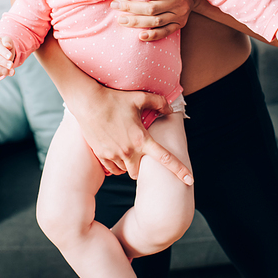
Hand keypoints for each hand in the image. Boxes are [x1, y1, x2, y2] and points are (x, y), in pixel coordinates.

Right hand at [73, 84, 193, 184]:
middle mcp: (128, 151)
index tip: (190, 180)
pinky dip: (117, 164)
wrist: (88, 102)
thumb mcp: (139, 97)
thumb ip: (159, 102)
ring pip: (126, 171)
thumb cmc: (114, 98)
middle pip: (139, 172)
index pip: (165, 158)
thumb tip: (170, 109)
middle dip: (142, 166)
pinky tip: (115, 149)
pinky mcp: (101, 156)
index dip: (179, 170)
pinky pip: (113, 169)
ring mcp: (113, 155)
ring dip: (129, 164)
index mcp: (141, 139)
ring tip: (125, 147)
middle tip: (139, 152)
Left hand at [111, 0, 198, 40]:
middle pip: (151, 8)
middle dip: (130, 8)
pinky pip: (166, 32)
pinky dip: (153, 36)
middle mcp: (179, 2)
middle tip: (114, 5)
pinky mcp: (180, 24)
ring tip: (121, 20)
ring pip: (156, 22)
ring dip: (137, 22)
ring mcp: (179, 15)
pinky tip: (140, 36)